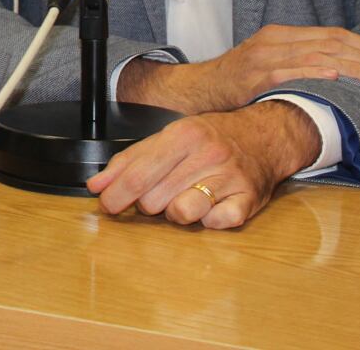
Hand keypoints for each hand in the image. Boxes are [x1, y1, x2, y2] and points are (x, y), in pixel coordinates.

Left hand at [86, 101, 319, 229]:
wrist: (263, 135)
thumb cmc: (210, 138)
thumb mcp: (167, 137)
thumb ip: (130, 160)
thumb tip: (96, 185)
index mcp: (183, 135)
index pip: (138, 174)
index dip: (116, 195)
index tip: (107, 205)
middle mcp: (207, 154)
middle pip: (155, 198)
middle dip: (148, 203)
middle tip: (157, 194)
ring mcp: (229, 177)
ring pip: (182, 212)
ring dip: (175, 212)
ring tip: (182, 199)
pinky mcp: (248, 199)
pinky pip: (215, 223)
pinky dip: (208, 220)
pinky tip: (209, 206)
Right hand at [122, 24, 359, 113]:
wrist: (196, 89)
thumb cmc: (236, 83)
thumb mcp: (271, 67)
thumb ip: (300, 66)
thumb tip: (342, 76)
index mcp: (284, 35)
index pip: (335, 36)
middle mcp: (276, 40)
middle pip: (333, 43)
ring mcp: (264, 56)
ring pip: (319, 56)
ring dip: (355, 68)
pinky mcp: (253, 75)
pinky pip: (289, 71)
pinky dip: (314, 73)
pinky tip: (336, 78)